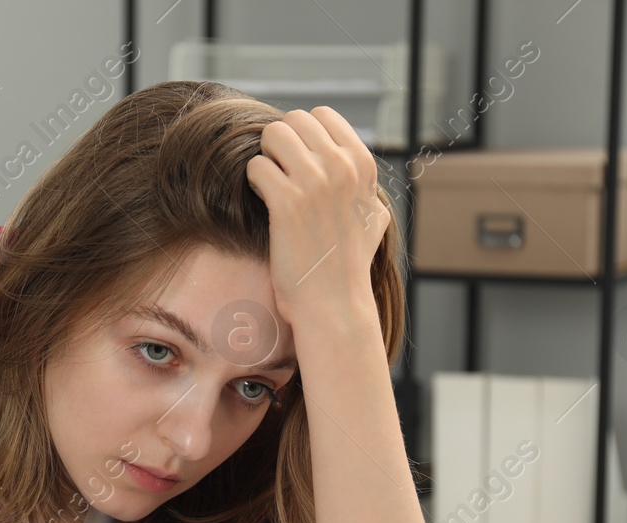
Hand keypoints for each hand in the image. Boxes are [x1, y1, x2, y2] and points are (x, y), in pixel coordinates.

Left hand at [244, 106, 388, 322]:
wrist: (333, 303)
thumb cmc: (348, 265)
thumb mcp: (373, 218)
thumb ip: (366, 187)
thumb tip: (356, 167)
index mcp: (362, 164)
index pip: (322, 115)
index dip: (302, 136)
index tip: (297, 163)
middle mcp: (342, 167)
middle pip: (293, 120)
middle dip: (279, 145)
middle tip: (279, 176)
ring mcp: (315, 182)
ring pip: (273, 135)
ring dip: (265, 159)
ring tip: (270, 187)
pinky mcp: (287, 202)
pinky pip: (256, 166)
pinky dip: (253, 182)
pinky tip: (263, 203)